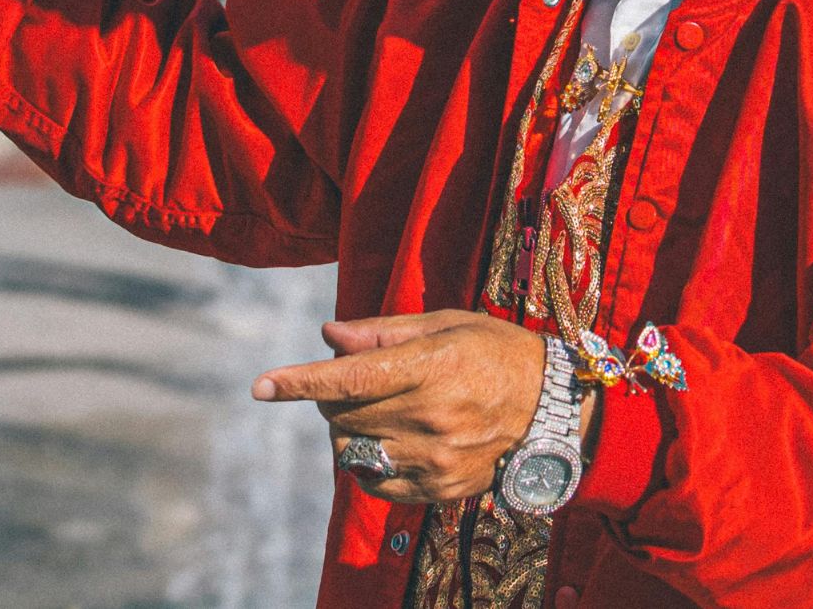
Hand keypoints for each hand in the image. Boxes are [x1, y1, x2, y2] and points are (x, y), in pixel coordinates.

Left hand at [253, 311, 543, 504]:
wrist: (551, 409)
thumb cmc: (495, 352)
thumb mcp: (445, 325)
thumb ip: (382, 332)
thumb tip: (327, 335)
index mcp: (432, 366)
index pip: (349, 378)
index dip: (300, 382)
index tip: (261, 385)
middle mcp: (431, 415)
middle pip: (342, 415)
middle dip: (331, 398)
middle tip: (355, 382)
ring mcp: (435, 457)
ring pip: (352, 450)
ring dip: (346, 430)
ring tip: (378, 411)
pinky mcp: (439, 488)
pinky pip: (376, 482)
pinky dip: (368, 462)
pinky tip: (389, 441)